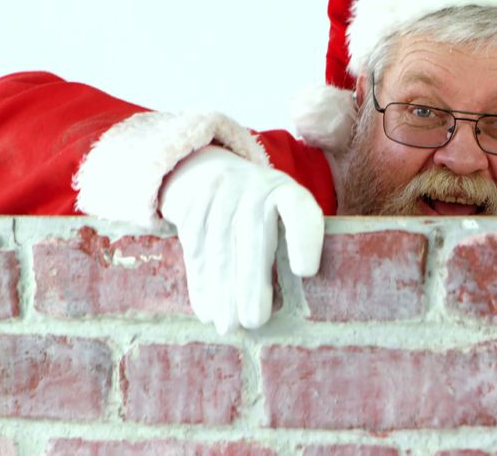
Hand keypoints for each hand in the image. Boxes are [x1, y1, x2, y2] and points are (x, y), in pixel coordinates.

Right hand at [159, 145, 323, 332]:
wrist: (205, 172)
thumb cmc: (256, 208)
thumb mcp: (278, 211)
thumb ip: (287, 246)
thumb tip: (282, 305)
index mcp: (284, 191)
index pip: (298, 209)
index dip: (303, 239)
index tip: (304, 272)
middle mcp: (253, 187)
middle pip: (255, 237)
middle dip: (252, 282)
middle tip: (255, 320)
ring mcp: (220, 195)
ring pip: (221, 249)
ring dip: (223, 291)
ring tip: (229, 325)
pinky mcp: (191, 207)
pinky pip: (196, 250)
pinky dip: (201, 284)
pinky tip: (206, 310)